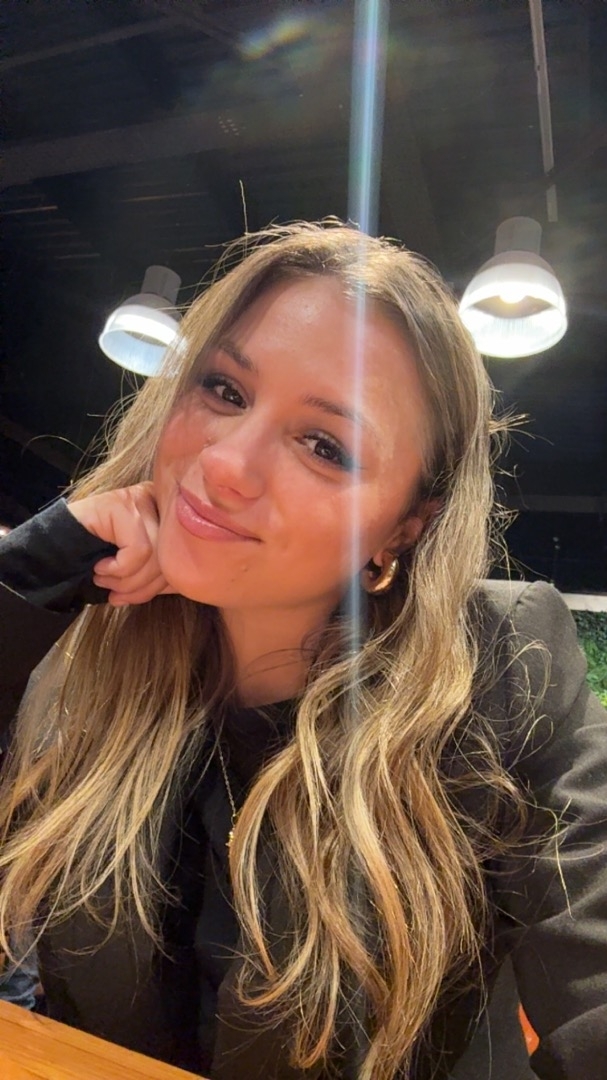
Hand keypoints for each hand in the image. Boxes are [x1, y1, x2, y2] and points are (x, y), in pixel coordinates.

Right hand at [67, 482, 173, 605]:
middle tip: (117, 595)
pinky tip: (100, 568)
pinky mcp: (121, 505)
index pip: (181, 556)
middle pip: (169, 557)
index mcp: (167, 514)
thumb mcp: (138, 568)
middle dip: (142, 587)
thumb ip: (160, 574)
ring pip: (154, 555)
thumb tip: (181, 586)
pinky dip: (118, 569)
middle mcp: (157, 500)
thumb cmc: (98, 559)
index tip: (133, 598)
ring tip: (105, 581)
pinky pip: (138, 550)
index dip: (159, 586)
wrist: (54, 549)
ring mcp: (139, 498)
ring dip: (126, 580)